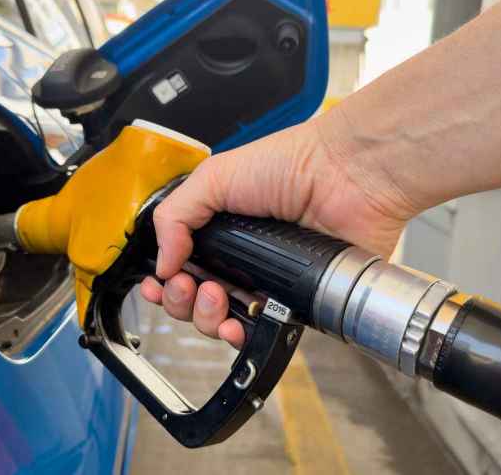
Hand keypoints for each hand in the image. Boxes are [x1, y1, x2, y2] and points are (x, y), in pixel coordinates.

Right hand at [140, 114, 417, 347]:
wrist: (344, 177)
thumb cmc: (289, 165)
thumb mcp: (215, 177)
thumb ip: (175, 216)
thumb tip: (161, 264)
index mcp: (220, 230)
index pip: (180, 266)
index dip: (164, 280)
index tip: (156, 283)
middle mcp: (240, 258)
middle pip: (194, 300)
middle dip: (180, 300)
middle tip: (188, 286)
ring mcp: (268, 283)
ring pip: (222, 320)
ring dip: (205, 317)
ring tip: (214, 295)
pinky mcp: (296, 302)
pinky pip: (261, 331)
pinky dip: (240, 336)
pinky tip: (233, 325)